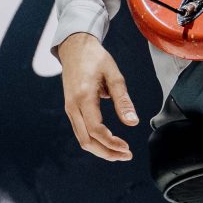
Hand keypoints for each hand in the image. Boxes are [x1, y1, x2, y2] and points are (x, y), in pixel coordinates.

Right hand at [55, 32, 138, 161]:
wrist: (74, 47)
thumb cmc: (95, 58)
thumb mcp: (114, 75)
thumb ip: (123, 100)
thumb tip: (133, 122)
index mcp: (84, 97)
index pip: (96, 129)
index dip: (112, 143)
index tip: (127, 148)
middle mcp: (73, 106)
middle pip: (87, 141)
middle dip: (107, 152)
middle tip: (127, 156)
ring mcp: (69, 109)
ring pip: (82, 139)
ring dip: (100, 150)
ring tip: (119, 153)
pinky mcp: (70, 109)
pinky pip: (80, 132)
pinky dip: (94, 141)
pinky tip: (108, 143)